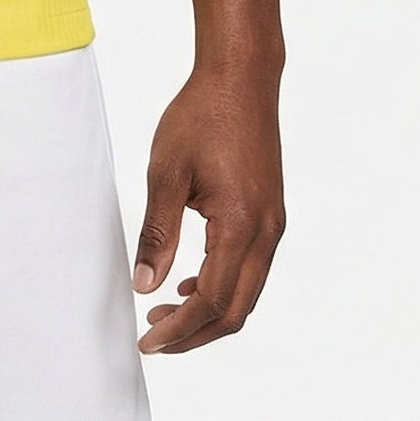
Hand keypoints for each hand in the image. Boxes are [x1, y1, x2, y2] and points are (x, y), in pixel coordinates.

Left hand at [133, 60, 285, 353]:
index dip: (180, 330)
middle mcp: (266, 232)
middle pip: (237, 310)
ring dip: (210, 311)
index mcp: (241, 225)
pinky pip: (252, 268)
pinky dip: (224, 286)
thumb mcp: (166, 172)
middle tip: (155, 338)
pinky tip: (192, 280)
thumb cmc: (202, 115)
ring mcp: (273, 224)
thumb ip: (157, 233)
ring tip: (166, 312)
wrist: (241, 78)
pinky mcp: (270, 213)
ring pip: (247, 292)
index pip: (212, 301)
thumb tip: (146, 285)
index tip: (149, 342)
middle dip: (196, 333)